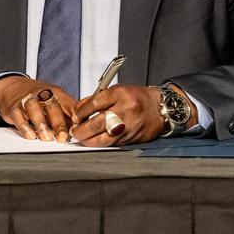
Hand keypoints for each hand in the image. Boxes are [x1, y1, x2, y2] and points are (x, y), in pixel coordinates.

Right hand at [0, 76, 76, 141]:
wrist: (13, 87)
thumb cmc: (38, 97)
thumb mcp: (56, 100)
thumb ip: (69, 113)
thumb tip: (84, 127)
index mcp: (56, 93)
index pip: (68, 103)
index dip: (74, 116)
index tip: (78, 128)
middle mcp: (41, 94)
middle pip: (51, 105)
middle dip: (57, 122)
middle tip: (62, 137)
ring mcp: (27, 99)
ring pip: (34, 108)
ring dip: (41, 123)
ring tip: (46, 137)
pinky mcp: (13, 107)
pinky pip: (18, 115)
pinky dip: (24, 125)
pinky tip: (30, 134)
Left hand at [72, 84, 193, 145]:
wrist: (159, 109)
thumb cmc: (136, 98)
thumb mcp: (118, 90)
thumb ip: (98, 98)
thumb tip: (78, 109)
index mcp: (121, 94)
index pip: (95, 103)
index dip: (81, 111)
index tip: (74, 116)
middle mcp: (125, 110)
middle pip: (97, 122)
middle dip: (81, 129)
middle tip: (74, 130)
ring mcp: (128, 126)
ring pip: (103, 138)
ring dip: (88, 140)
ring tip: (80, 138)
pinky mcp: (130, 138)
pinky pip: (111, 143)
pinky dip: (99, 143)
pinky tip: (92, 141)